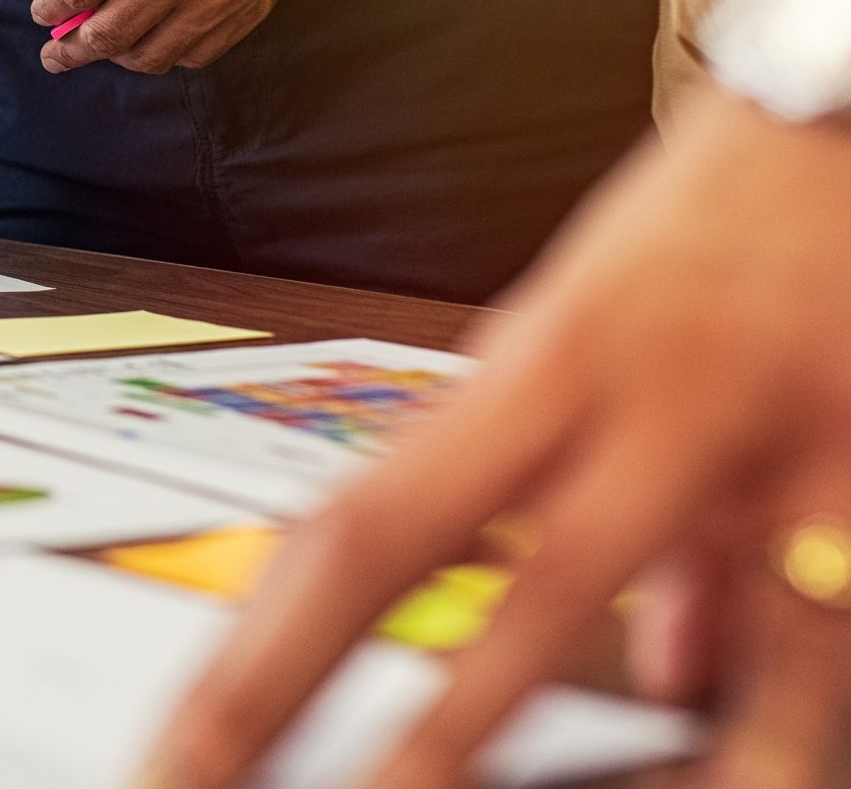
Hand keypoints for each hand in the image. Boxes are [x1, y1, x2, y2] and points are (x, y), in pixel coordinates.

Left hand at [28, 0, 323, 74]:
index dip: (51, 10)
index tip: (43, 14)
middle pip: (108, 34)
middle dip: (71, 50)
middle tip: (55, 54)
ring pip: (153, 55)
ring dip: (118, 58)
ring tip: (103, 48)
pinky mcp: (251, 5)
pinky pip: (199, 54)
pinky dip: (168, 55)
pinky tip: (153, 40)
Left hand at [148, 92, 850, 788]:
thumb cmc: (730, 230)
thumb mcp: (618, 346)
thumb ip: (602, 505)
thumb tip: (665, 669)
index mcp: (530, 369)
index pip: (355, 532)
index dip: (255, 663)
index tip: (177, 765)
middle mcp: (617, 401)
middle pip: (447, 574)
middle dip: (369, 742)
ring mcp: (747, 432)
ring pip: (619, 609)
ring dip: (538, 745)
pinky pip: (812, 622)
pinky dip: (762, 722)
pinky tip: (733, 779)